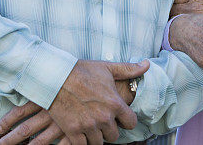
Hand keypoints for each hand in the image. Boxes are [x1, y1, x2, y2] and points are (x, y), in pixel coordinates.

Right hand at [0, 59, 147, 144]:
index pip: (131, 123)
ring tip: (91, 126)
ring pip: (99, 143)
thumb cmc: (82, 71)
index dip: (126, 121)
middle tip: (102, 122)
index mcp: (115, 104)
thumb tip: (147, 64)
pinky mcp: (73, 132)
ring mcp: (88, 126)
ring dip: (96, 136)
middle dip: (110, 130)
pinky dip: (82, 142)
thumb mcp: (108, 68)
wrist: (55, 77)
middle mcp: (104, 118)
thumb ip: (129, 69)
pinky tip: (80, 132)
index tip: (120, 118)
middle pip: (114, 136)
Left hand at [171, 0, 202, 28]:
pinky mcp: (199, 28)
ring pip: (174, 19)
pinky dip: (180, 28)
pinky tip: (180, 31)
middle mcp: (193, 5)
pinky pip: (184, 29)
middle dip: (168, 10)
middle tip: (167, 13)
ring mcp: (195, 17)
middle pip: (171, 7)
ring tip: (171, 22)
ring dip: (172, 19)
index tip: (169, 0)